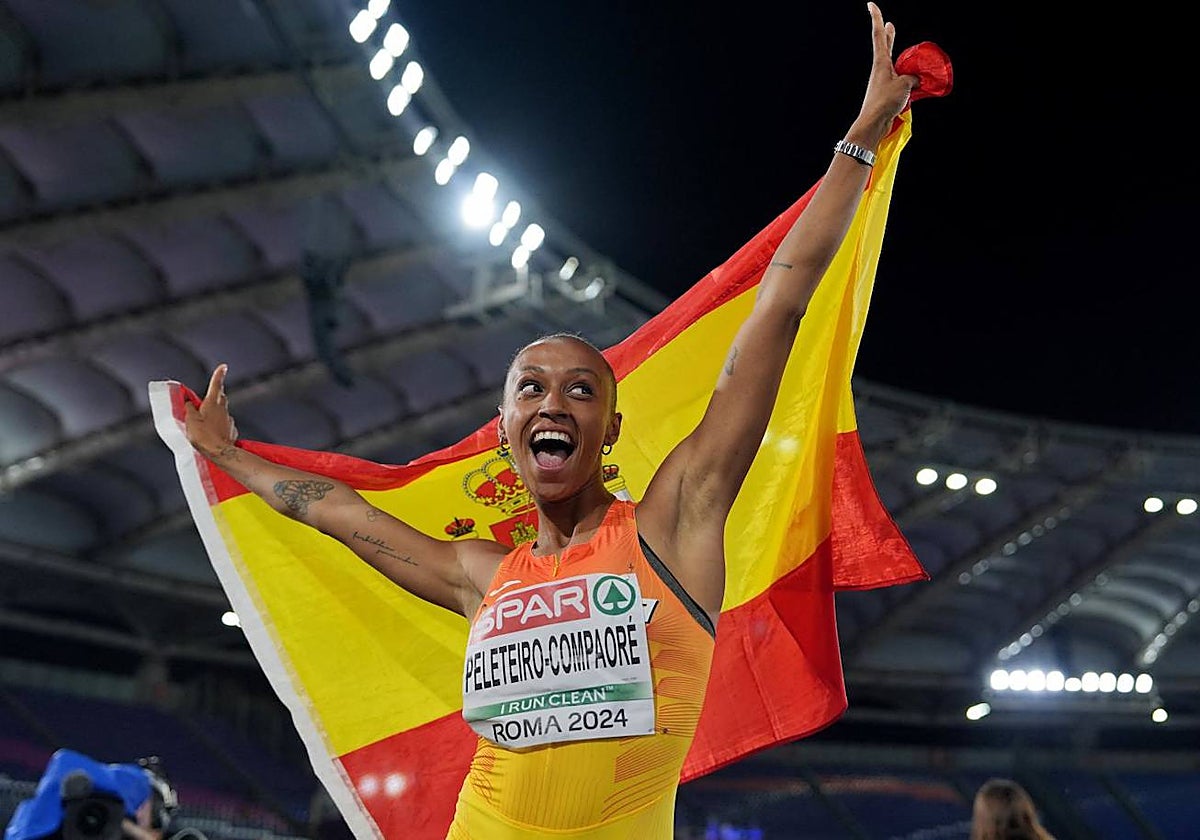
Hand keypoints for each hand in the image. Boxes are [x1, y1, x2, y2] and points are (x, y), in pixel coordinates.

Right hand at [184, 363, 238, 459]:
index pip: (216, 385)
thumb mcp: (190, 420)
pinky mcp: (231, 431)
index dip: (219, 375)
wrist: (219, 452)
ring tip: (206, 418)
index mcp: (213, 403)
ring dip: (217, 411)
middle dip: (216, 394)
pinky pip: (225, 424)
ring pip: (223, 411)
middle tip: (210, 394)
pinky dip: (220, 425)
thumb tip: (189, 402)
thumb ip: (189, 408)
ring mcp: (229, 420)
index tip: (224, 366)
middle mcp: (223, 410)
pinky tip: (214, 431)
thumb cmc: (203, 435)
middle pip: (221, 397)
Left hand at [856, 3, 919, 137]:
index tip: (871, 4)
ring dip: (898, 56)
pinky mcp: (886, 94)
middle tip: (887, 24)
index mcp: (881, 63)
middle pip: (884, 48)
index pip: (879, 36)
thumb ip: (913, 78)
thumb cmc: (885, 101)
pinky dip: (906, 77)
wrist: (874, 123)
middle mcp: (880, 70)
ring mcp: (882, 82)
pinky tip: (913, 81)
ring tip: (900, 54)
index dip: (876, 18)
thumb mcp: (905, 85)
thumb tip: (916, 80)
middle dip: (887, 36)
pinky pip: (899, 81)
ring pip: (893, 65)